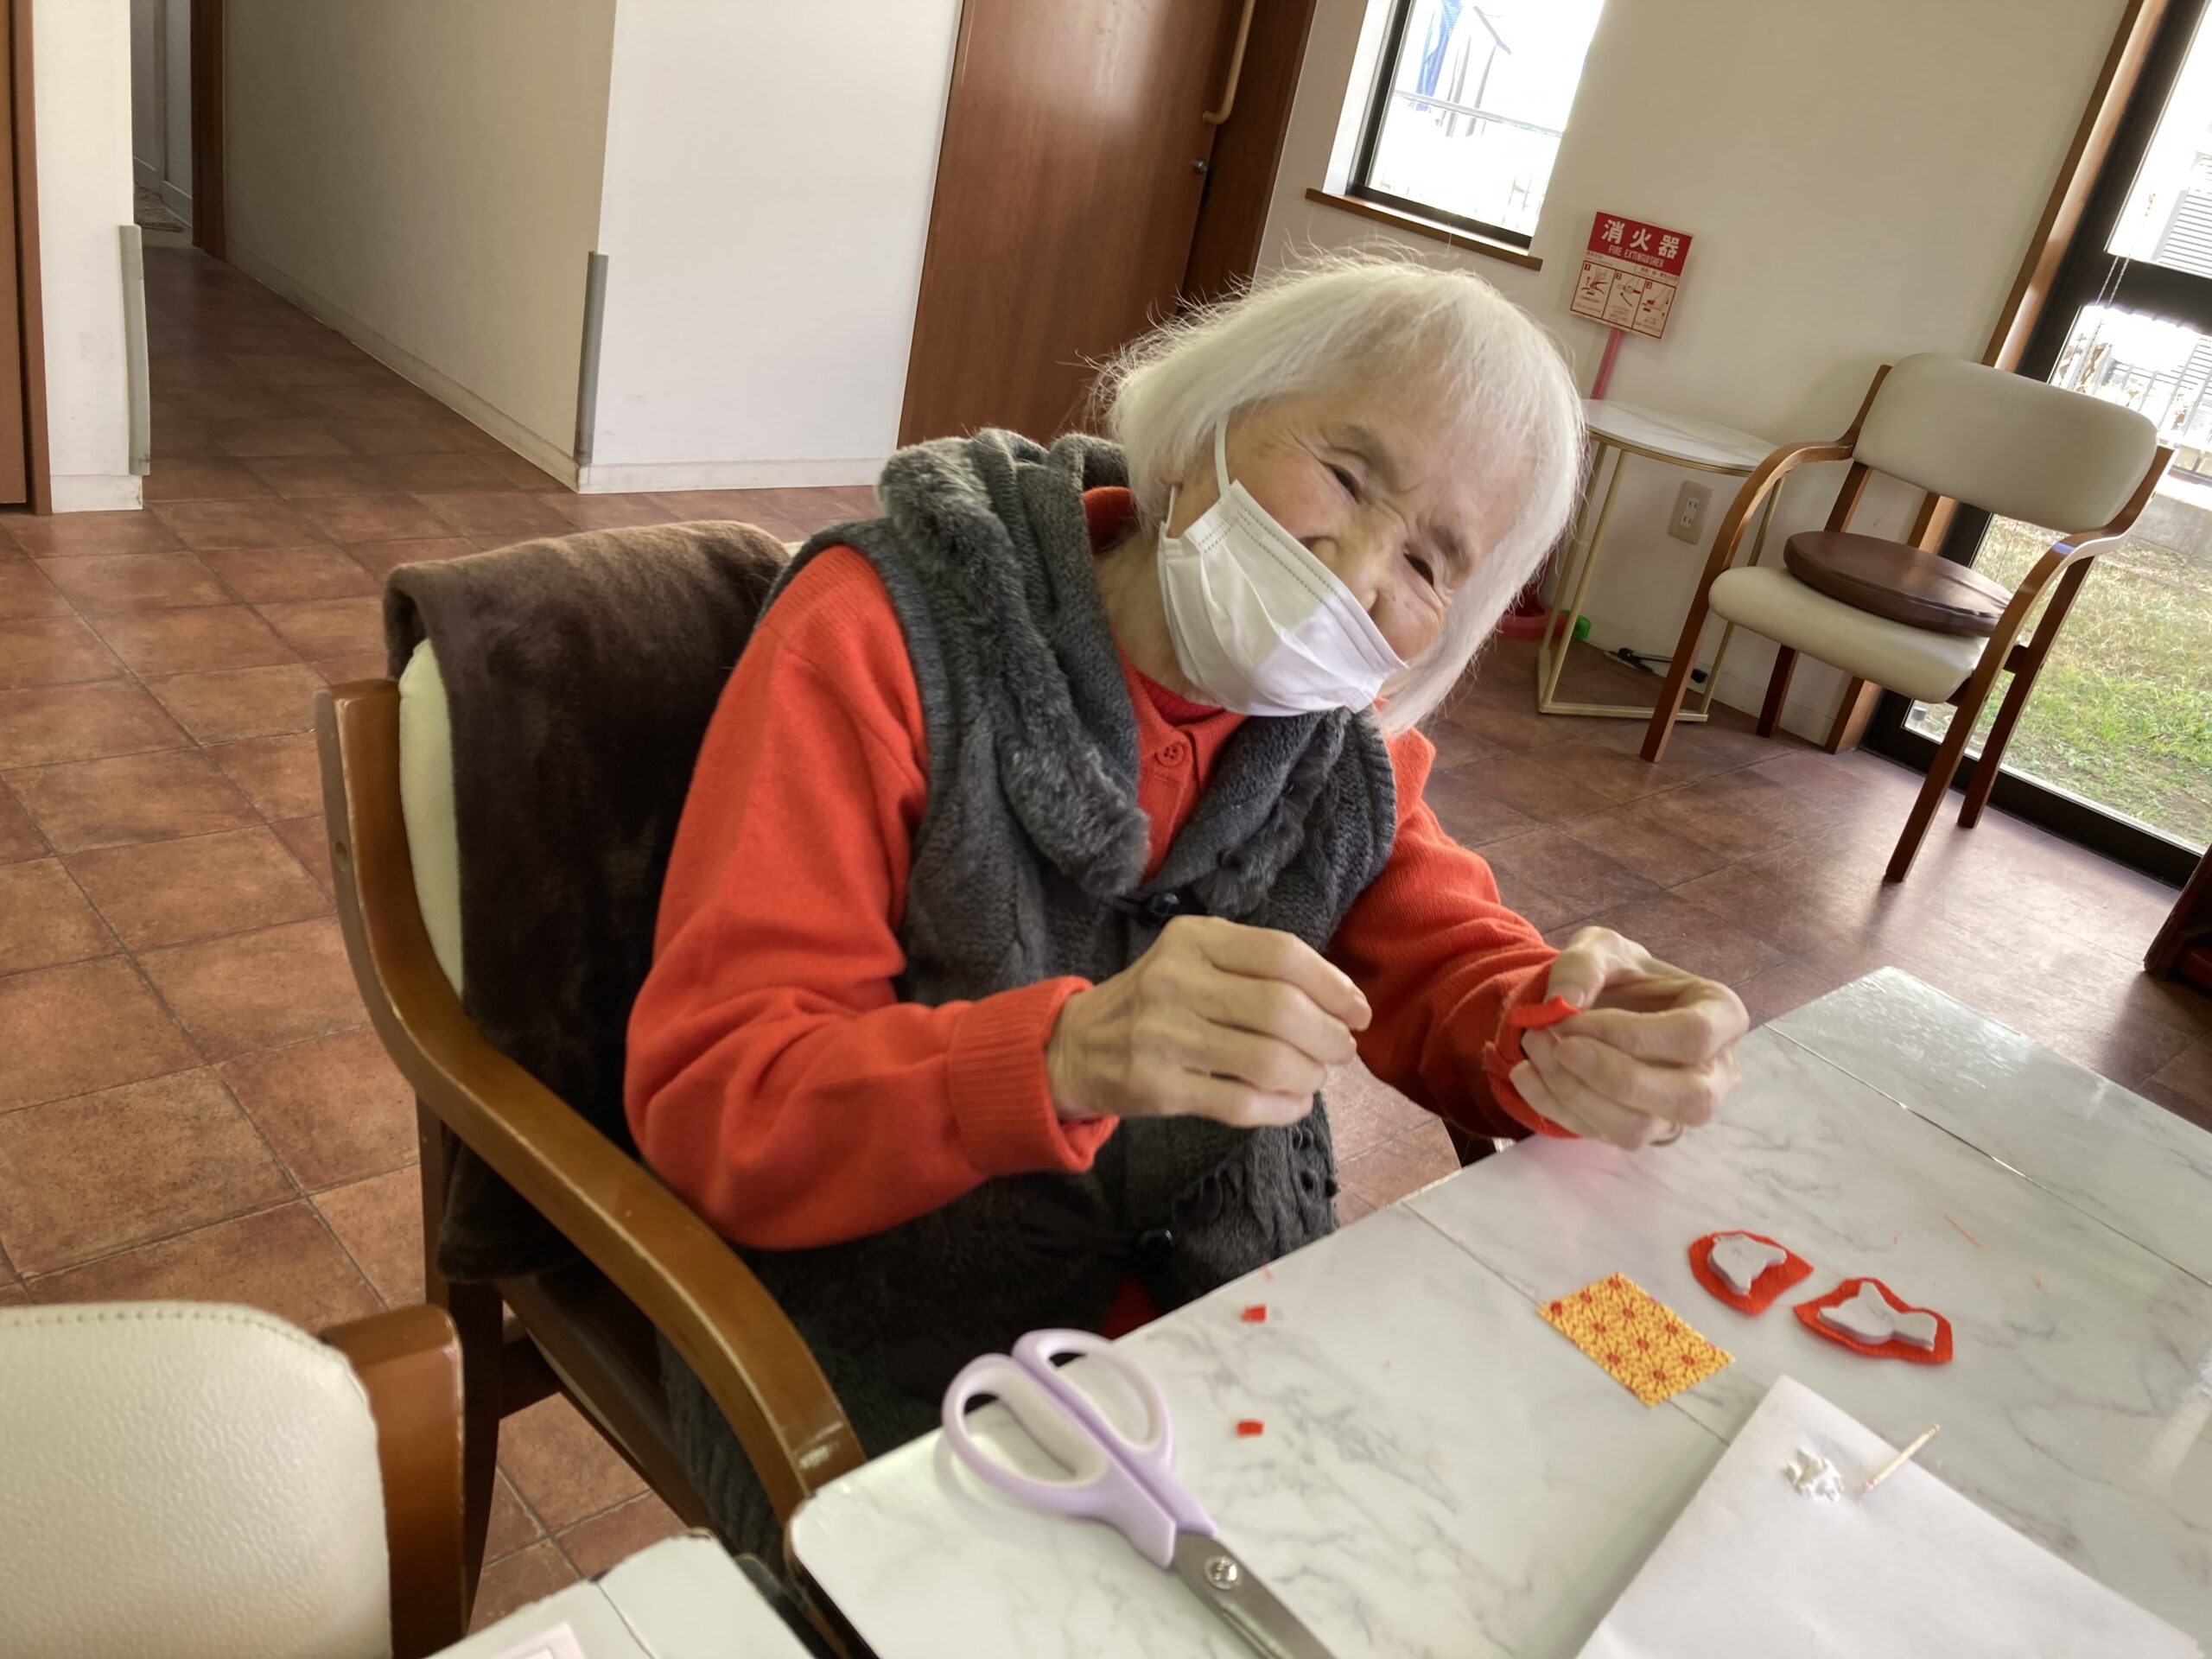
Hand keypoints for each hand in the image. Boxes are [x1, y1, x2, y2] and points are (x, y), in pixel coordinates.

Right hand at [1045, 916, 1370, 1127]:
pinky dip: (1282, 1108)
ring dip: (1310, 1075)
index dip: (1334, 986)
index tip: (1358, 1011)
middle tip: (1341, 1050)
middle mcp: (1176, 981)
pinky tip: (1293, 1104)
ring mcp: (1164, 1037)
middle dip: (1329, 1036)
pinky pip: (1242, 1104)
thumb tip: (1339, 1000)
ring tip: (1315, 1077)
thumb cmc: (1154, 998)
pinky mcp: (1159, 1088)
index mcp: (1194, 939)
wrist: (1076, 1045)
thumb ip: (1255, 966)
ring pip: (1268, 1061)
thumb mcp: (1194, 957)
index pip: (1283, 956)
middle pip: (1282, 1010)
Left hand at [1508, 926, 1747, 1149]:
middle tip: (1556, 1044)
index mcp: (1721, 1016)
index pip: (1694, 1037)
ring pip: (1638, 1127)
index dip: (1632, 1034)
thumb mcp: (1599, 948)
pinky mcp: (1640, 1131)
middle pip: (1686, 1099)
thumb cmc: (1616, 975)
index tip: (1574, 1018)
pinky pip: (1602, 1135)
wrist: (1596, 1006)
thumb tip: (1564, 1003)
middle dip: (1612, 1077)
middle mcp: (1714, 1072)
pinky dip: (1555, 1106)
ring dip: (1575, 1093)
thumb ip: (1582, 964)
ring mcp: (1678, 1110)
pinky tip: (1524, 1073)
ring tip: (1533, 1047)